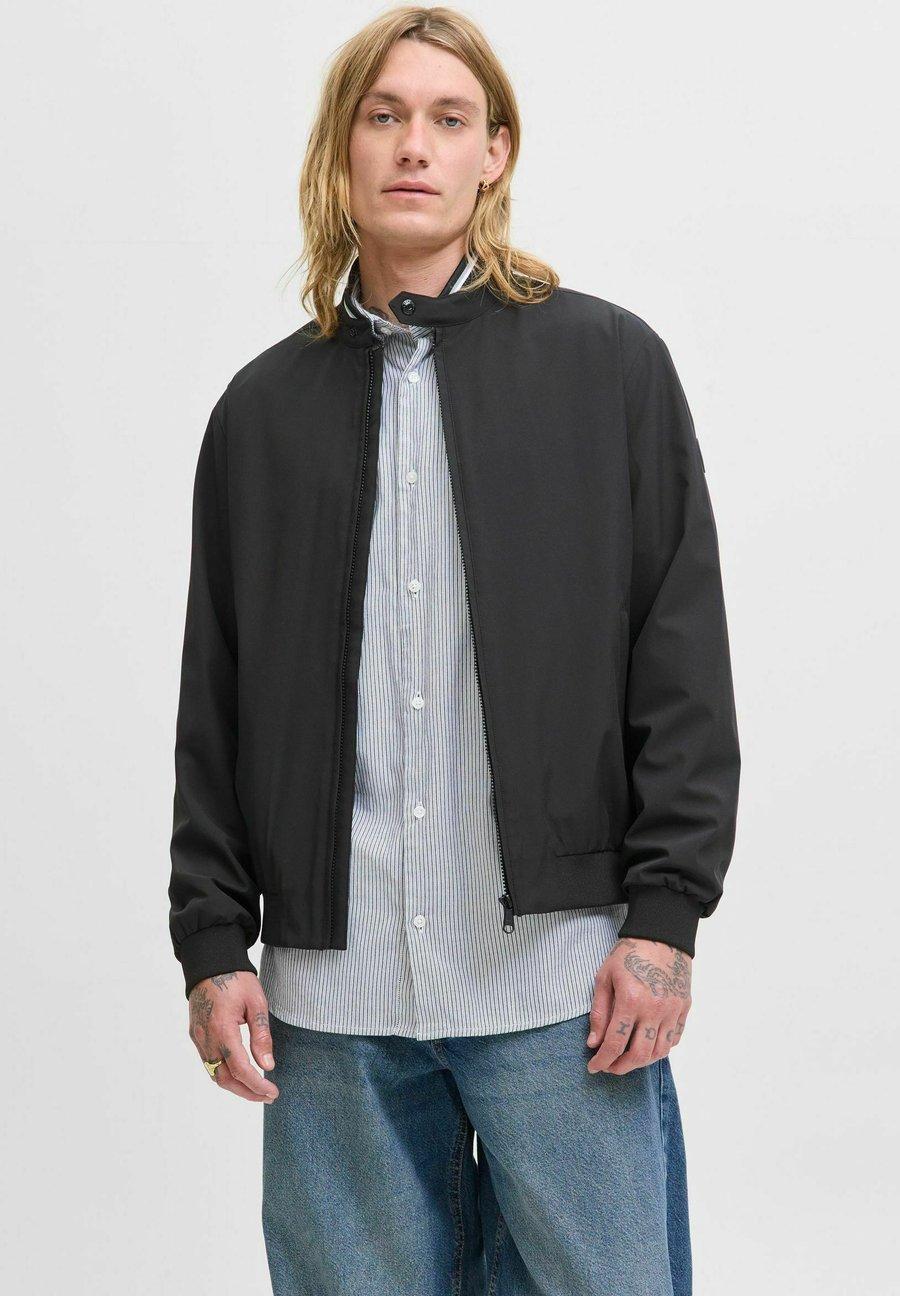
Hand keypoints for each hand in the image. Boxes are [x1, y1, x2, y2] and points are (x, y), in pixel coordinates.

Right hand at [187, 971, 279, 1102]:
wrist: (210, 963)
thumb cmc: (236, 979)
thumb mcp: (256, 1003)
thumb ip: (261, 1035)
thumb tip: (268, 1065)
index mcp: (223, 1029)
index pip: (241, 1069)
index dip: (257, 1085)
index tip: (273, 1092)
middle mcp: (206, 1038)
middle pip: (224, 1079)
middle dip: (246, 1092)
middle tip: (267, 1096)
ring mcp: (198, 1038)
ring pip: (214, 1074)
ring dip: (235, 1086)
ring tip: (256, 1089)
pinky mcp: (196, 1035)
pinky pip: (208, 1063)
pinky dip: (224, 1073)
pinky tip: (239, 1073)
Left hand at [586, 937, 690, 1074]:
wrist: (661, 935)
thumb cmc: (628, 954)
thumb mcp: (605, 977)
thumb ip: (599, 1012)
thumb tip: (594, 1043)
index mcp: (630, 1000)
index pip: (615, 1043)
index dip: (602, 1060)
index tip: (593, 1067)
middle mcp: (654, 1010)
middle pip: (640, 1055)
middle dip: (621, 1067)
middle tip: (609, 1066)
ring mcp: (673, 1010)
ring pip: (660, 1052)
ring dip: (642, 1062)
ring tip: (627, 1058)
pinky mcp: (684, 1008)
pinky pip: (674, 1039)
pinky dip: (660, 1048)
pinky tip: (647, 1045)